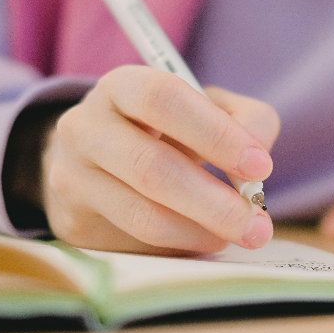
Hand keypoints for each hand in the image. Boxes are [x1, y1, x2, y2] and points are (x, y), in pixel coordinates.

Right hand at [41, 66, 279, 254]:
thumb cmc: (167, 130)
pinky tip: (206, 239)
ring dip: (202, 231)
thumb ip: (246, 120)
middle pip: (151, 166)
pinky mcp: (75, 224)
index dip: (215, 133)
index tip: (260, 166)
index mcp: (121, 87)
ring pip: (142, 214)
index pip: (163, 99)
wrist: (98, 162)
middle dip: (214, 201)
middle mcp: (85, 128)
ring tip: (239, 234)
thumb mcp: (207, 108)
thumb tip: (257, 166)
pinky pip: (136, 243)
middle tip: (257, 223)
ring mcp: (73, 179)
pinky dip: (182, 245)